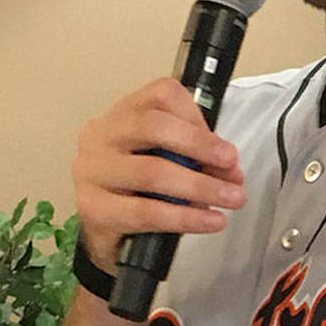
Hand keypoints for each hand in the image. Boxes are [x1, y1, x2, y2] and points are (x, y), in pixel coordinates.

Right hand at [72, 77, 246, 271]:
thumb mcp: (165, 159)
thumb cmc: (138, 186)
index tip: (225, 147)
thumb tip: (231, 171)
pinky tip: (210, 221)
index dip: (198, 119)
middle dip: (202, 148)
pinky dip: (185, 218)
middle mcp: (101, 136)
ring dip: (201, 187)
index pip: (162, 96)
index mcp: (123, 114)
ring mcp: (91, 172)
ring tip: (231, 199)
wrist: (102, 230)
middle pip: (154, 126)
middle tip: (233, 170)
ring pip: (152, 172)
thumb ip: (195, 156)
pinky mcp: (93, 209)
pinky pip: (146, 212)